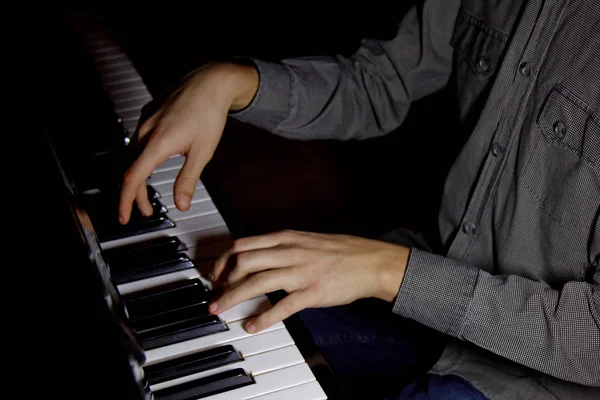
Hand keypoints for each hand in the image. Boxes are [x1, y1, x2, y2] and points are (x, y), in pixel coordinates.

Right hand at [118, 63, 258, 223]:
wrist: (210, 82)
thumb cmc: (209, 114)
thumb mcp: (202, 152)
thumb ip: (188, 180)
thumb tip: (182, 204)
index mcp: (158, 143)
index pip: (133, 178)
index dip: (127, 201)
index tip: (125, 217)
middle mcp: (146, 130)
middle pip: (132, 169)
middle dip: (136, 194)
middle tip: (146, 211)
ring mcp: (145, 120)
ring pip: (134, 154)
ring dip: (139, 176)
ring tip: (149, 193)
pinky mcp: (148, 113)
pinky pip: (138, 140)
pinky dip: (141, 158)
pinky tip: (152, 163)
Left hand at [208, 230, 409, 332]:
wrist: (370, 262)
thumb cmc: (339, 251)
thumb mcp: (306, 240)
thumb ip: (281, 246)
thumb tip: (256, 256)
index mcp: (286, 238)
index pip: (243, 244)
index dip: (223, 261)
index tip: (215, 274)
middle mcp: (290, 251)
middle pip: (244, 262)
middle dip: (223, 280)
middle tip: (215, 295)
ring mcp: (301, 271)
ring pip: (257, 282)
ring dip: (233, 297)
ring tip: (220, 310)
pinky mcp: (313, 291)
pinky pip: (282, 306)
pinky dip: (264, 317)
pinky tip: (253, 325)